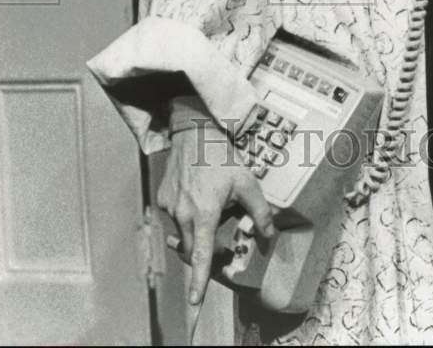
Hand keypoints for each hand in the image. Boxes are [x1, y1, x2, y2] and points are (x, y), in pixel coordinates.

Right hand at [156, 121, 275, 304]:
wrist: (193, 131)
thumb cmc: (220, 155)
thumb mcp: (247, 181)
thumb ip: (259, 211)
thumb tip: (269, 235)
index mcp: (204, 212)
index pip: (201, 255)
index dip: (198, 281)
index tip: (195, 301)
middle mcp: (182, 213)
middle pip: (194, 247)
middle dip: (207, 252)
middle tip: (224, 243)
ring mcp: (170, 206)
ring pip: (184, 233)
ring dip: (198, 231)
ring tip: (212, 207)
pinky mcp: (163, 198)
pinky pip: (175, 217)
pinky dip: (188, 215)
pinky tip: (198, 196)